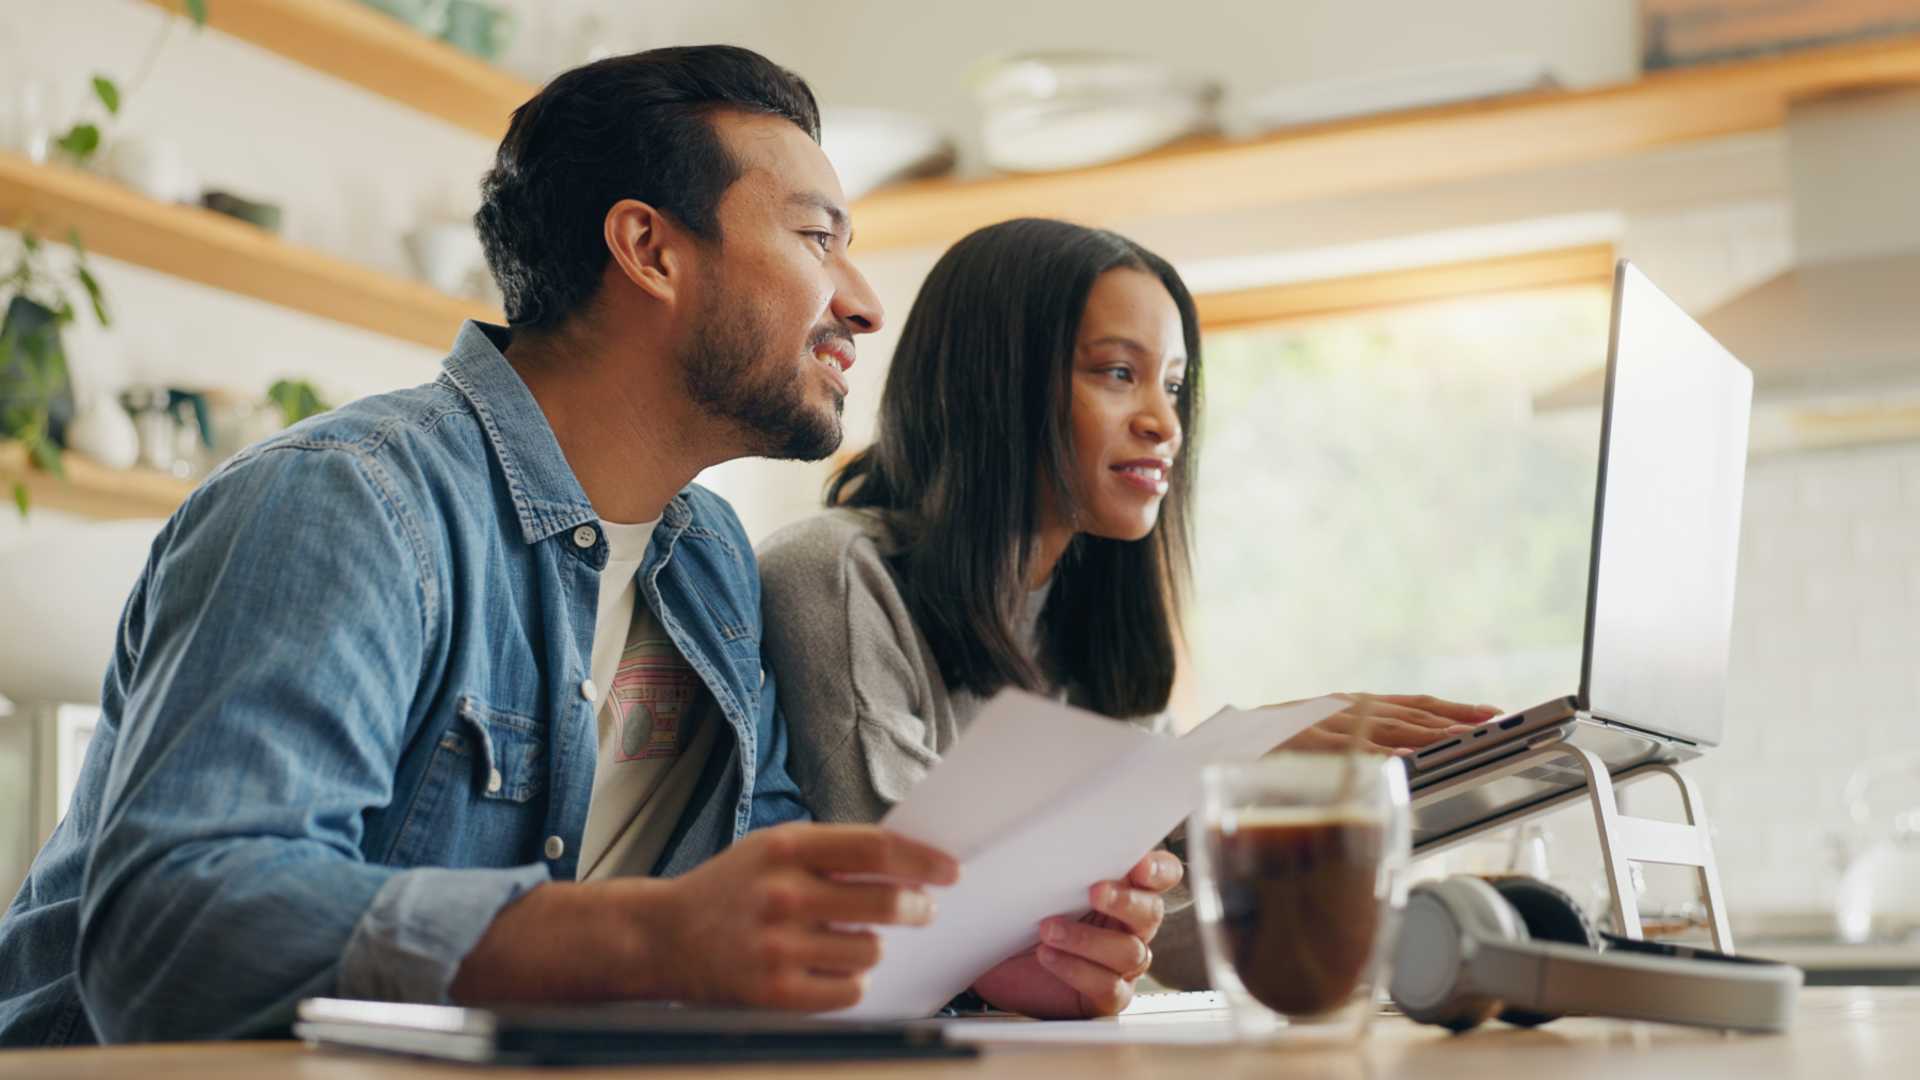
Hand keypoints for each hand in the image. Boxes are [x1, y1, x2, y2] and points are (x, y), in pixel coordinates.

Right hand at [653, 822, 959, 1010]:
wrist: (661, 936)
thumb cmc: (729, 888)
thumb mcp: (772, 849)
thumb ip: (833, 851)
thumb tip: (909, 861)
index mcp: (786, 848)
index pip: (877, 849)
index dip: (923, 860)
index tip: (951, 871)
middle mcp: (783, 894)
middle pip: (884, 902)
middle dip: (916, 907)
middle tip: (921, 910)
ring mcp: (778, 947)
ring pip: (870, 950)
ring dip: (874, 946)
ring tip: (851, 939)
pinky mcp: (773, 992)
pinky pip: (848, 990)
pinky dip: (852, 980)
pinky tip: (833, 968)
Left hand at [968, 850, 1181, 1018]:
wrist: (995, 964)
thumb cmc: (1023, 918)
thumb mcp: (1039, 884)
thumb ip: (1062, 864)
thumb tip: (1055, 838)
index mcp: (1124, 890)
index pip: (1160, 875)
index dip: (1158, 869)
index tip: (1140, 865)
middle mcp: (1130, 927)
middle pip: (1150, 912)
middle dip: (1124, 901)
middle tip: (1095, 892)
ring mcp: (1121, 965)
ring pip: (1128, 952)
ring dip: (1087, 939)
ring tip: (1048, 929)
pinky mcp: (1106, 997)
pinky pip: (1107, 986)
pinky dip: (1076, 969)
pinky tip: (1048, 956)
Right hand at [1280, 693, 1500, 755]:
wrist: (1227, 740)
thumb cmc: (1280, 745)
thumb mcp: (1326, 735)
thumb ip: (1364, 741)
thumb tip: (1410, 757)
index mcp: (1356, 706)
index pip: (1416, 704)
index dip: (1455, 708)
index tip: (1493, 714)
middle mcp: (1349, 709)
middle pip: (1412, 713)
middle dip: (1455, 718)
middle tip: (1495, 726)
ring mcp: (1331, 724)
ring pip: (1390, 726)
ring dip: (1431, 732)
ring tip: (1465, 737)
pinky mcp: (1312, 742)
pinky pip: (1354, 748)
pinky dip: (1383, 751)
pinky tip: (1409, 757)